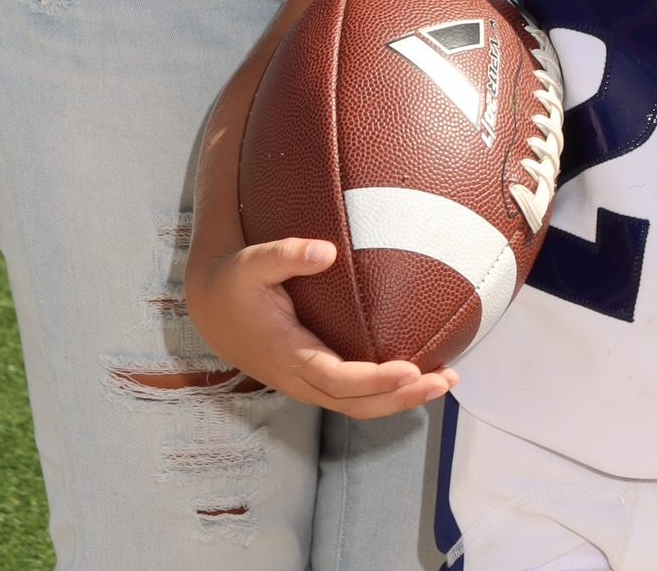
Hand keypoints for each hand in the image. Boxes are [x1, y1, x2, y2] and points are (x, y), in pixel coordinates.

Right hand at [186, 234, 448, 418]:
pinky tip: (415, 374)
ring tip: (444, 380)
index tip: (410, 369)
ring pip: (355, 405)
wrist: (212, 308)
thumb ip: (287, 254)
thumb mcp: (253, 262)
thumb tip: (326, 250)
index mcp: (286, 353)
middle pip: (354, 403)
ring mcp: (304, 382)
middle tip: (444, 380)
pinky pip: (351, 395)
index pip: (336, 379)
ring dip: (399, 399)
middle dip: (400, 397)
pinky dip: (385, 392)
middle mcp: (297, 377)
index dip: (374, 380)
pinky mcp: (312, 377)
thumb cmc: (236, 281)